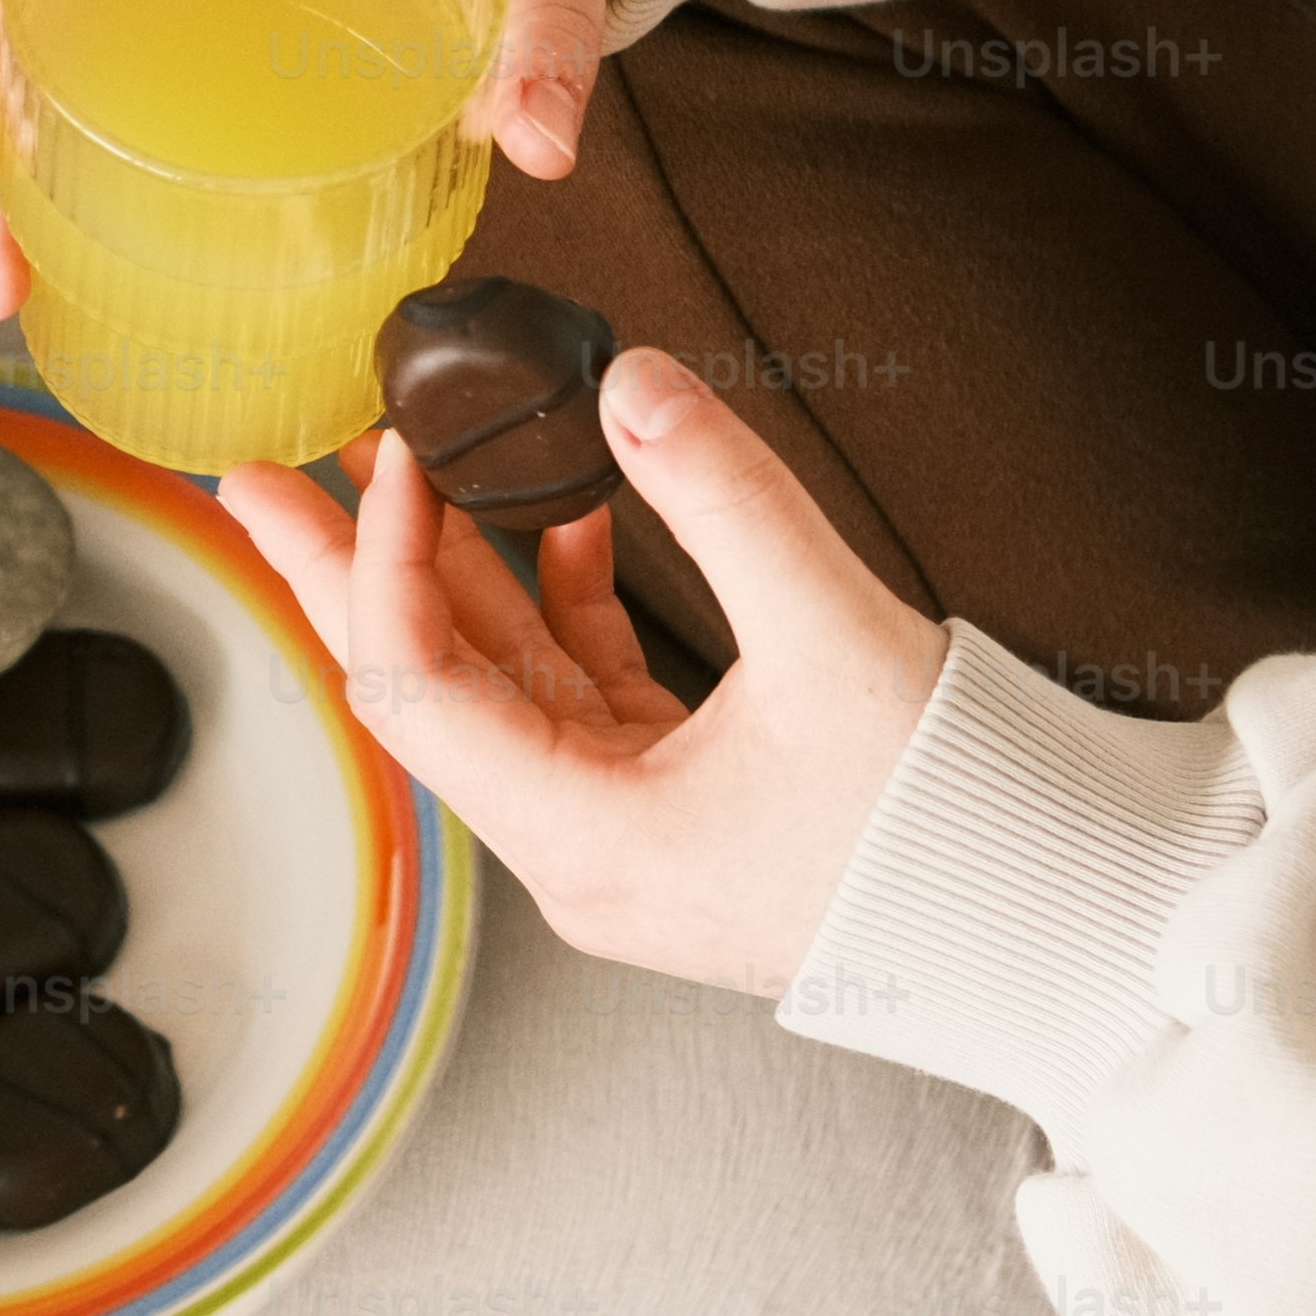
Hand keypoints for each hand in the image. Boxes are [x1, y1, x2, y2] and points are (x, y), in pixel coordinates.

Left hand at [218, 353, 948, 996]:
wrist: (1061, 934)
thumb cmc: (954, 827)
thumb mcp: (835, 639)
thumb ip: (726, 497)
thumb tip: (632, 381)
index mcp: (585, 843)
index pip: (418, 689)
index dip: (383, 562)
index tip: (381, 455)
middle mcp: (580, 857)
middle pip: (422, 693)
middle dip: (340, 576)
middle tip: (254, 477)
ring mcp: (626, 841)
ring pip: (500, 691)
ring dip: (453, 579)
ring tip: (390, 471)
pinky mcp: (677, 816)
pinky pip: (581, 704)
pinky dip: (564, 614)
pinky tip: (566, 527)